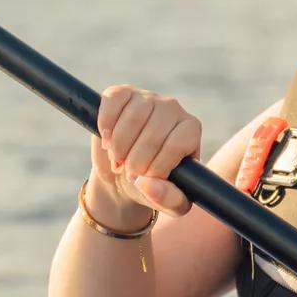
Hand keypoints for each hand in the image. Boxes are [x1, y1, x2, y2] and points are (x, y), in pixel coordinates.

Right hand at [90, 85, 200, 220]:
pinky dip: (106, 124)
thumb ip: (168, 199)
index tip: (144, 180)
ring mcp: (148, 98)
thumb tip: (148, 183)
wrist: (125, 174)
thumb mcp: (170, 203)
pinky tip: (107, 141)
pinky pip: (113, 100)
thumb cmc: (153, 186)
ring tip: (118, 161)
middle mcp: (173, 109)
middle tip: (128, 173)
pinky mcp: (123, 93)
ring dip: (119, 147)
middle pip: (153, 133)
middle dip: (135, 161)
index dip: (156, 167)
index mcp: (190, 130)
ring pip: (132, 118)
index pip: (175, 145)